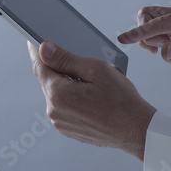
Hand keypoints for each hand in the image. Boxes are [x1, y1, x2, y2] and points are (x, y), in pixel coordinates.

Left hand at [28, 41, 156, 161]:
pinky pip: (65, 106)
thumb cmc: (121, 99)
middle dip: (63, 68)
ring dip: (70, 83)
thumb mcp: (96, 69)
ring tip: (97, 85)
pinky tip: (95, 98)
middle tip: (88, 66)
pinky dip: (74, 97)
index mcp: (58, 94)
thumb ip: (66, 58)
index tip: (33, 40)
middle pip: (50, 79)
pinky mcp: (68, 129)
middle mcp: (54, 111)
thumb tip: (44, 49)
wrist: (136, 129)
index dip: (37, 51)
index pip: (40, 65)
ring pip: (58, 93)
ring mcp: (60, 122)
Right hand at [118, 4, 170, 85]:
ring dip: (148, 37)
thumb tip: (165, 51)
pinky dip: (150, 40)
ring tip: (164, 50)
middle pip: (149, 14)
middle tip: (159, 49)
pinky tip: (162, 51)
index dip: (140, 32)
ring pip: (148, 20)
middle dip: (146, 33)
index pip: (159, 22)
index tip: (124, 39)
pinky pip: (152, 29)